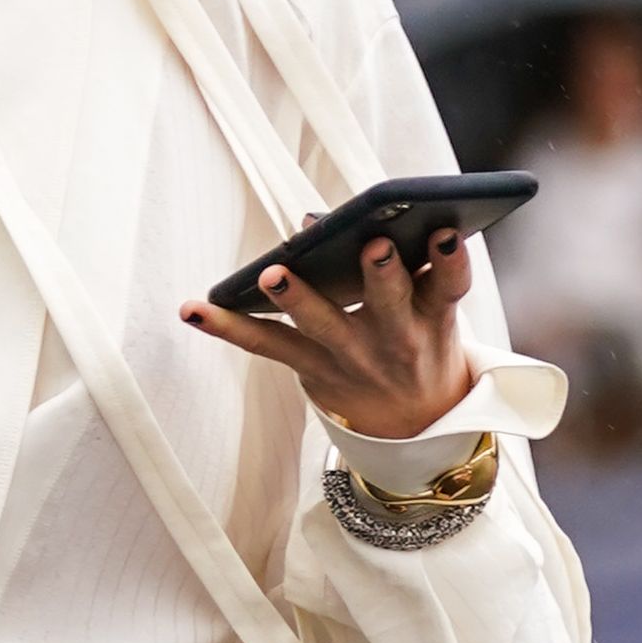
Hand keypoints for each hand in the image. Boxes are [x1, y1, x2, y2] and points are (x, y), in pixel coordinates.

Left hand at [180, 227, 474, 438]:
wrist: (415, 424)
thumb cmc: (416, 337)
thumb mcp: (428, 305)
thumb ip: (395, 259)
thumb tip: (312, 218)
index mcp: (432, 315)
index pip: (449, 286)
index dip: (450, 260)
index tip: (446, 232)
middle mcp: (394, 339)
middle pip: (387, 304)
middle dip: (381, 276)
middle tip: (373, 246)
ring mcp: (349, 357)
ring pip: (320, 326)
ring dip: (296, 298)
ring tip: (271, 274)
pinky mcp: (310, 370)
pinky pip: (266, 346)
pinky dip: (227, 328)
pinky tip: (191, 309)